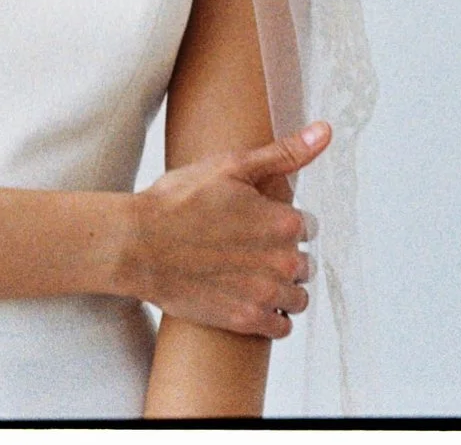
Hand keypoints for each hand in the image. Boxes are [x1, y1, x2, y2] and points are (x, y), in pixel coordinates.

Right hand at [120, 121, 328, 337]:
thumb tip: (324, 132)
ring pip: (297, 296)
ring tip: (251, 278)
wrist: (136, 245)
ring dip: (282, 289)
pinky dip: (272, 317)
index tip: (260, 224)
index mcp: (284, 221)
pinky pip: (282, 327)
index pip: (307, 227)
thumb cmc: (177, 202)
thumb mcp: (231, 166)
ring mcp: (266, 293)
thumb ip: (285, 153)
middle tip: (249, 250)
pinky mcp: (246, 320)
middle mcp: (283, 260)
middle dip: (282, 257)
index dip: (282, 224)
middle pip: (304, 263)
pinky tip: (251, 301)